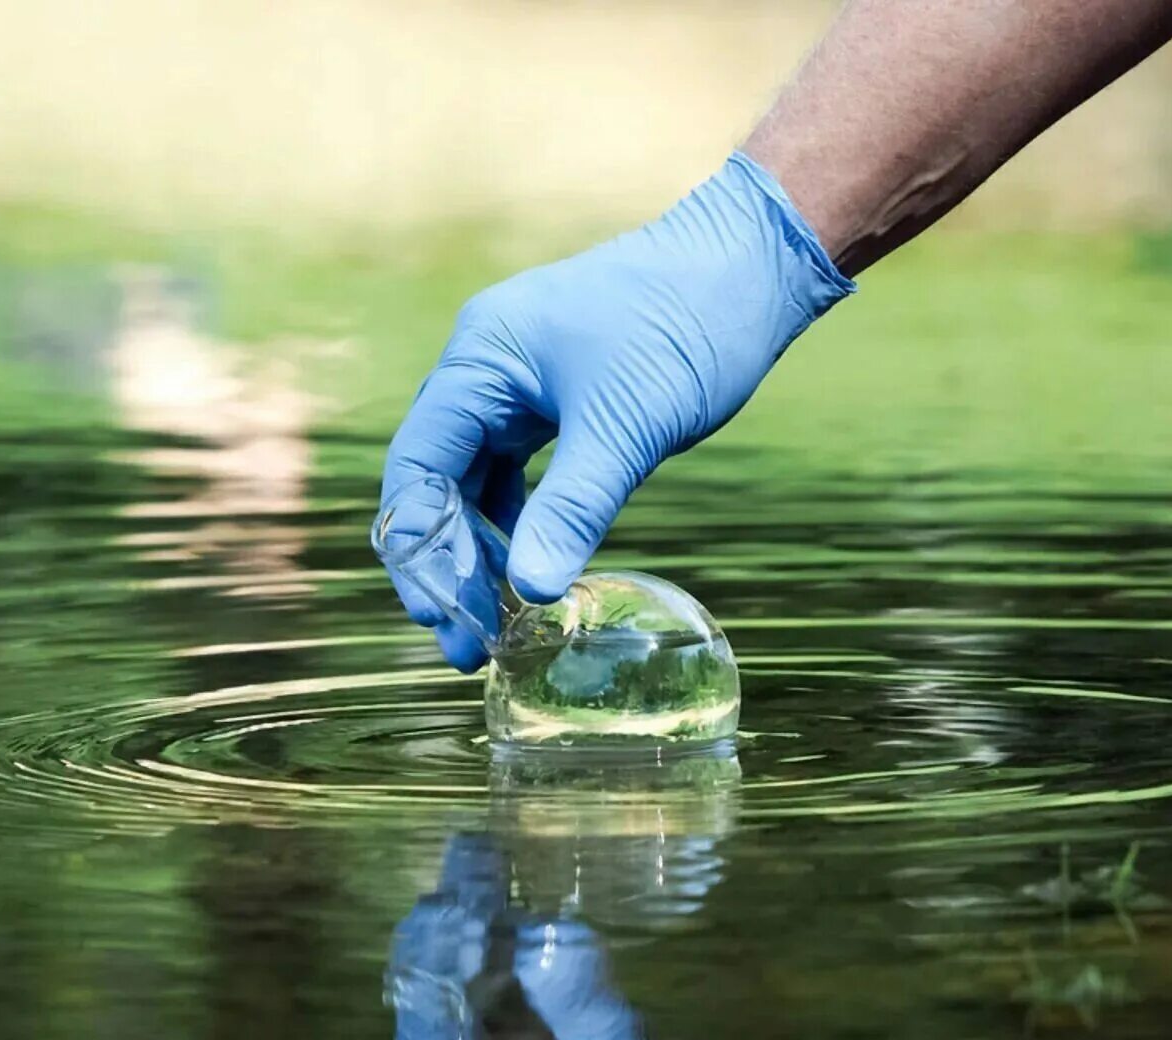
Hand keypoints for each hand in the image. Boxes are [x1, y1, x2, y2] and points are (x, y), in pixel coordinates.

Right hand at [380, 153, 853, 669]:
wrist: (753, 264)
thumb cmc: (687, 326)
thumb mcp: (628, 427)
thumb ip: (573, 508)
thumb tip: (530, 591)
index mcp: (481, 358)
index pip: (417, 466)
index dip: (421, 550)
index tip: (441, 621)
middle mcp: (485, 366)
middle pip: (434, 479)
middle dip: (446, 564)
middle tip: (465, 644)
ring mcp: (518, 381)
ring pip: (471, 480)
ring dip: (478, 550)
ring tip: (494, 624)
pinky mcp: (555, 397)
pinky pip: (512, 470)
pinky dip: (515, 522)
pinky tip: (529, 570)